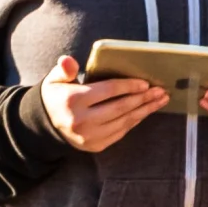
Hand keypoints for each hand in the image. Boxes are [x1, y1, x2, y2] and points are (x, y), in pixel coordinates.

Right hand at [42, 55, 167, 153]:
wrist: (46, 125)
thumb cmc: (57, 96)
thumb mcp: (55, 79)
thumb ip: (65, 69)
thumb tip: (69, 60)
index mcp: (73, 100)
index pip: (108, 91)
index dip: (128, 86)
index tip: (145, 83)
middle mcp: (82, 120)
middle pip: (120, 107)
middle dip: (143, 98)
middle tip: (160, 91)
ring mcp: (89, 136)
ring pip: (124, 122)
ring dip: (145, 111)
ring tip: (160, 100)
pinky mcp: (96, 146)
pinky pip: (121, 132)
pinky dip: (135, 121)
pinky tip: (145, 112)